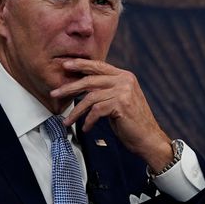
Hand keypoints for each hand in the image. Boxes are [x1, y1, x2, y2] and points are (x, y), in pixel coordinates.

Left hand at [49, 59, 172, 170]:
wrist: (149, 138)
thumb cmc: (132, 123)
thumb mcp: (120, 100)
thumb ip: (107, 90)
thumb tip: (84, 86)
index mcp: (124, 76)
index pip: (99, 66)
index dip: (81, 65)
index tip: (65, 66)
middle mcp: (125, 80)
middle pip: (90, 80)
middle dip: (70, 87)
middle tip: (55, 93)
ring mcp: (124, 91)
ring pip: (90, 98)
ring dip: (76, 111)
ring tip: (67, 121)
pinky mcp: (121, 105)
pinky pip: (96, 111)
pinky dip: (88, 121)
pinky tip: (86, 128)